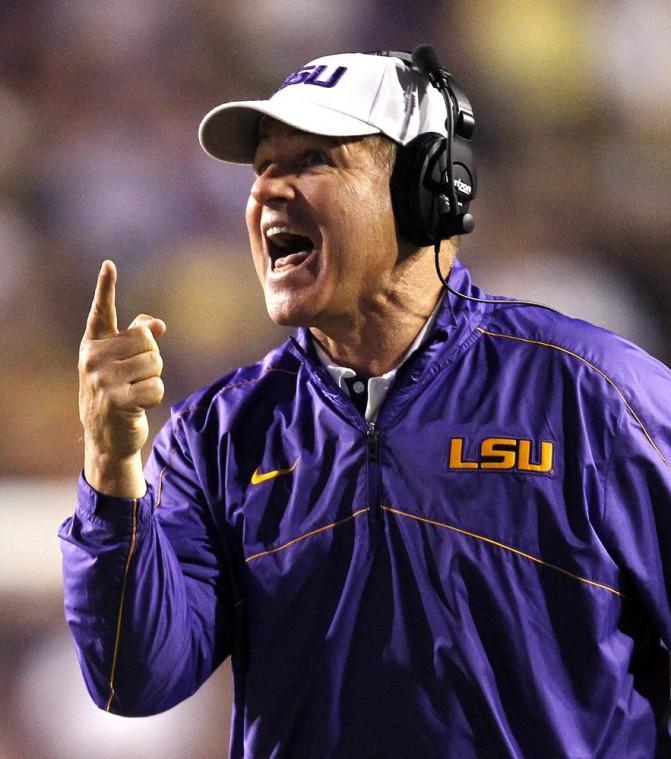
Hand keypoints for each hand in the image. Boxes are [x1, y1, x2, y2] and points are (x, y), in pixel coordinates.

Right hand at [79, 261, 165, 496]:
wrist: (105, 437)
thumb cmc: (116, 393)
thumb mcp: (121, 365)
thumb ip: (137, 340)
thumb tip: (158, 324)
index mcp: (94, 344)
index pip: (102, 311)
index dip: (106, 288)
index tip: (109, 265)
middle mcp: (93, 357)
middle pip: (147, 341)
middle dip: (152, 359)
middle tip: (137, 376)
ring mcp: (102, 379)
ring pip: (154, 363)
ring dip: (154, 379)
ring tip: (136, 390)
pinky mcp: (116, 399)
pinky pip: (156, 386)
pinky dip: (155, 396)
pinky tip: (139, 404)